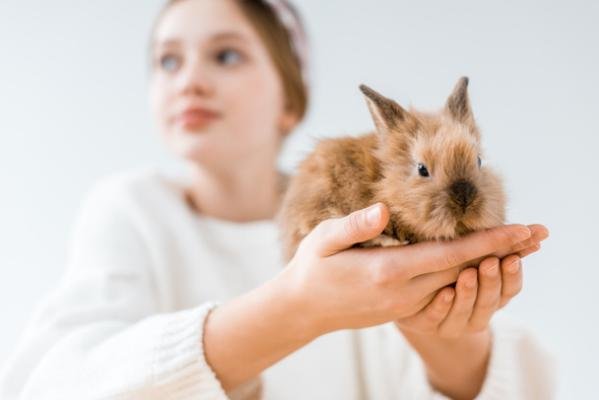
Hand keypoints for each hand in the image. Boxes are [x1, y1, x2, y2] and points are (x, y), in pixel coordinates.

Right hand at [279, 202, 538, 337]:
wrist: (303, 309)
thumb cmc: (313, 268)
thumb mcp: (324, 239)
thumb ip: (355, 225)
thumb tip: (385, 209)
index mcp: (388, 272)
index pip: (449, 255)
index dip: (487, 242)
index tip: (520, 230)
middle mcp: (404, 293)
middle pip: (464, 271)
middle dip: (501, 252)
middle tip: (536, 235)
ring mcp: (406, 305)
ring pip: (457, 282)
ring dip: (488, 265)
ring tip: (517, 247)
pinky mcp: (403, 309)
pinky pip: (442, 290)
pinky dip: (466, 275)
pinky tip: (478, 263)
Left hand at [395, 252, 535, 337]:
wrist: (415, 298)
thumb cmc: (452, 271)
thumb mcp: (475, 257)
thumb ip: (502, 247)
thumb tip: (541, 230)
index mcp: (493, 297)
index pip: (510, 289)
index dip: (511, 275)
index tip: (512, 257)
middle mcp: (477, 314)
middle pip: (489, 302)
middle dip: (490, 282)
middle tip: (489, 263)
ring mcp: (453, 324)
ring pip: (464, 313)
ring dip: (468, 294)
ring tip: (466, 274)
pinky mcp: (427, 325)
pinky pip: (435, 319)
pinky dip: (441, 307)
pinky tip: (443, 293)